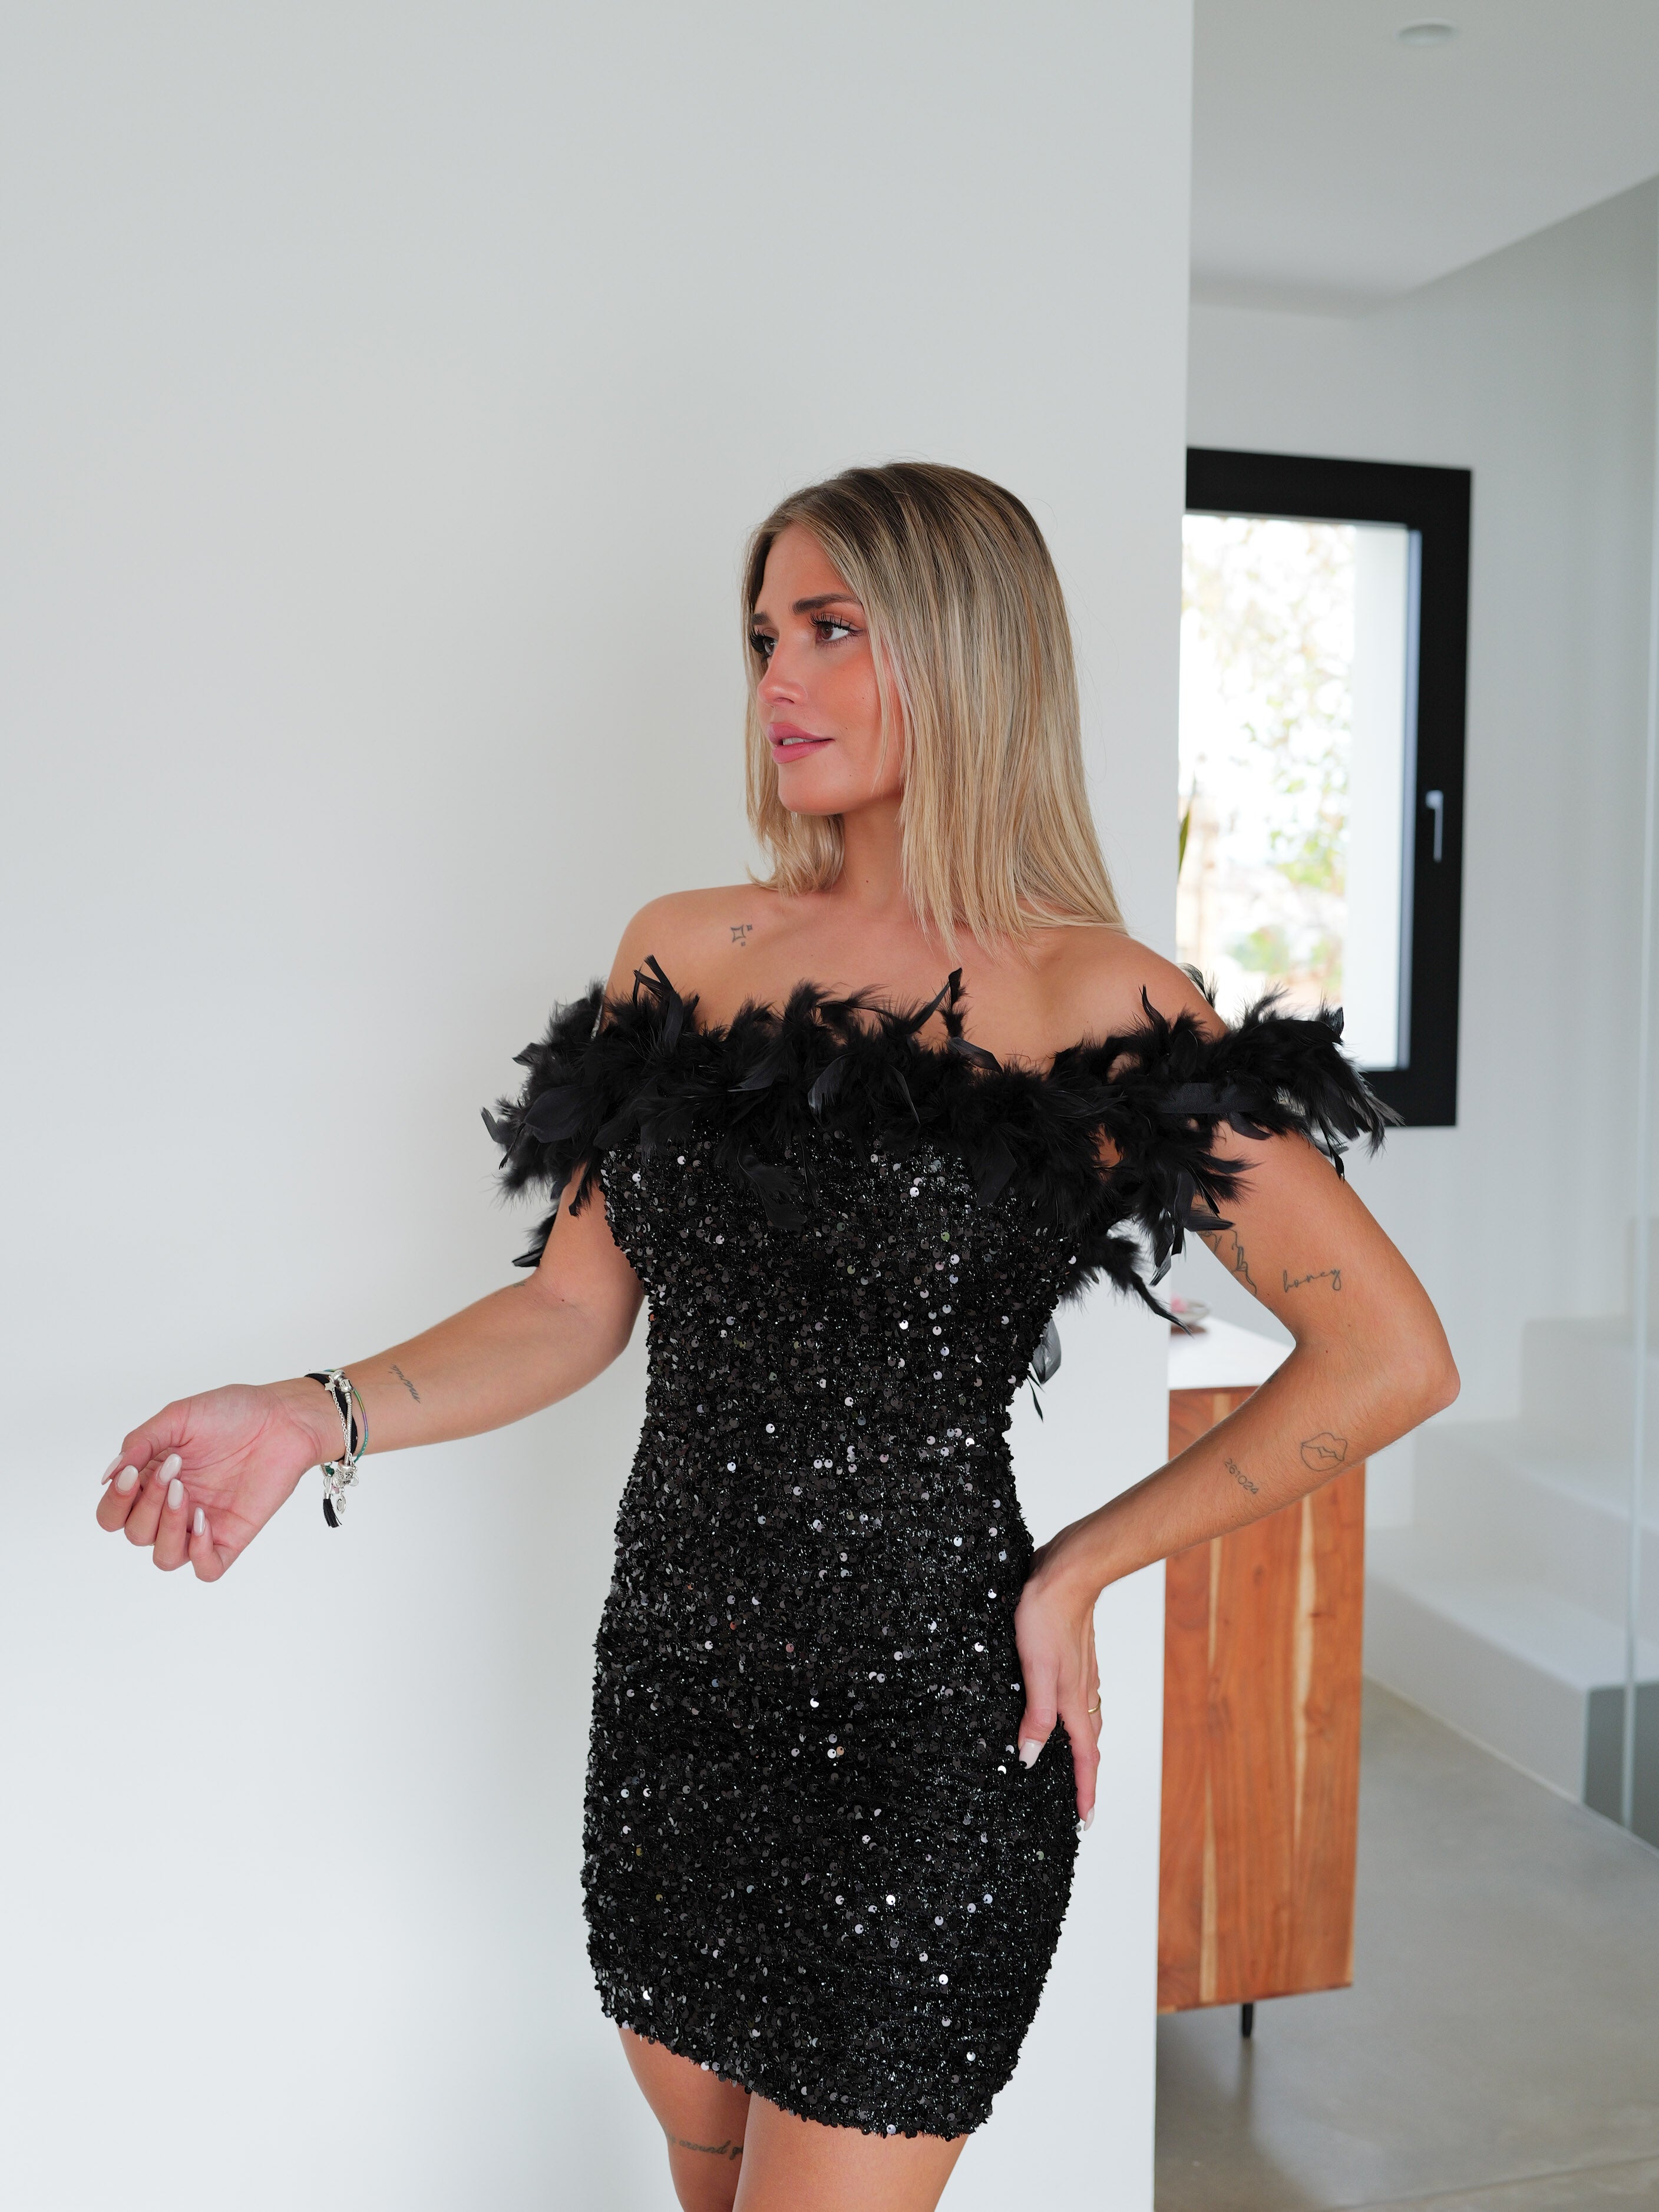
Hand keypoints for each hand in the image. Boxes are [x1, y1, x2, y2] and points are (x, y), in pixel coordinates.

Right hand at [95, 1379, 337, 1581]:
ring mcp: (202, 1524)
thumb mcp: (178, 1417)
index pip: (112, 1515)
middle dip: (147, 1504)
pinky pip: (207, 1569)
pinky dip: (199, 1553)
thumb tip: (108, 1476)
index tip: (132, 1474)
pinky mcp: (233, 1536)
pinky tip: (206, 1520)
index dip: (114, 1503)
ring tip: (186, 1494)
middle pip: (135, 1535)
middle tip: (174, 1471)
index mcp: (152, 1482)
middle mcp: (173, 1508)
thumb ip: (139, 1443)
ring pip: (164, 1558)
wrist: (283, 1417)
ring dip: (167, 1529)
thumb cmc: (233, 1413)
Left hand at [1013, 1530, 1100, 1828]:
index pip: (1085, 1758)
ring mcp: (1080, 1674)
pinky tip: (1061, 1712)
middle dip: (1086, 1777)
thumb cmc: (1047, 1615)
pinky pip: (1078, 1701)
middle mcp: (1082, 1692)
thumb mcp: (1035, 1667)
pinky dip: (1074, 1720)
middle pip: (1089, 1744)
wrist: (1069, 1570)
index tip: (1085, 1822)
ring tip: (1072, 1767)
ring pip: (1085, 1722)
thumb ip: (1036, 1714)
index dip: (1085, 1791)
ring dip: (1082, 1749)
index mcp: (1074, 1700)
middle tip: (1080, 1803)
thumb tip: (1029, 1758)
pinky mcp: (1074, 1657)